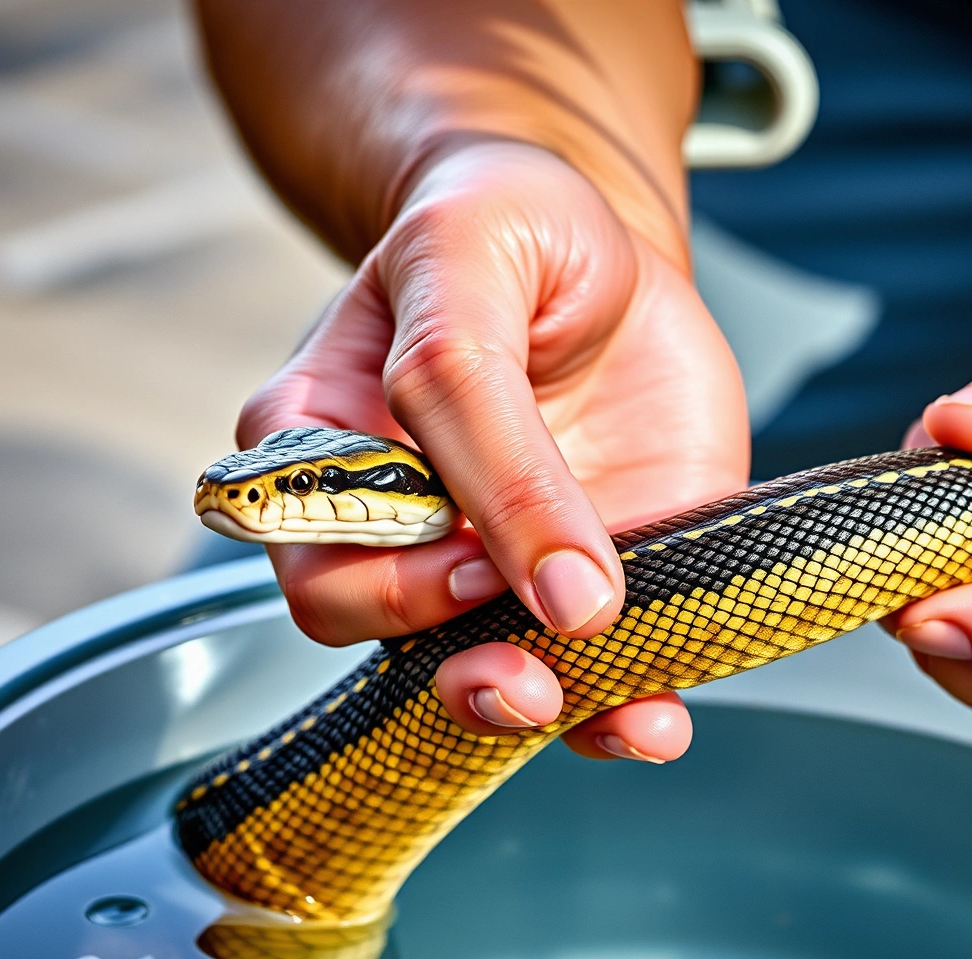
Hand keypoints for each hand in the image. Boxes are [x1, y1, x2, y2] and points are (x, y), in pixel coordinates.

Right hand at [238, 140, 747, 761]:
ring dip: (545, 710)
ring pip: (485, 678)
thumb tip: (551, 586)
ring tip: (605, 711)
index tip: (473, 562)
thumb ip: (478, 407)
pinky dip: (624, 715)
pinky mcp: (585, 586)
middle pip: (389, 642)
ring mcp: (491, 566)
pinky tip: (655, 716)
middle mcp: (398, 530)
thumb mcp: (465, 271)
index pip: (316, 555)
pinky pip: (591, 682)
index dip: (391, 583)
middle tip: (529, 660)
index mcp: (322, 451)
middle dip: (456, 667)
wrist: (597, 243)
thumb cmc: (497, 229)